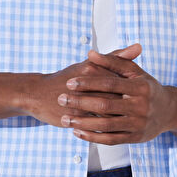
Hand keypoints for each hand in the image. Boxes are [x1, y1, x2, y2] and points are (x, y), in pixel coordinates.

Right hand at [24, 44, 141, 126]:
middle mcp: (87, 84)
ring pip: (107, 112)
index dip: (131, 88)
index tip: (138, 95)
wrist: (37, 93)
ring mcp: (81, 101)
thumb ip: (116, 57)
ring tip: (126, 121)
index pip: (120, 79)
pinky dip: (105, 128)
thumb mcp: (89, 65)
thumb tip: (139, 47)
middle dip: (127, 105)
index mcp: (92, 69)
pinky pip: (96, 124)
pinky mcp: (75, 116)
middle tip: (137, 111)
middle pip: (116, 96)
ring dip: (118, 118)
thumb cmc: (66, 77)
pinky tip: (112, 129)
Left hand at [57, 44, 176, 143]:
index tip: (69, 83)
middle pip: (105, 105)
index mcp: (140, 87)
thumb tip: (90, 54)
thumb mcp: (134, 72)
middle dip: (81, 102)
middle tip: (61, 99)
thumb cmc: (146, 87)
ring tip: (65, 119)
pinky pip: (111, 139)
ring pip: (106, 125)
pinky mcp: (136, 138)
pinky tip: (77, 132)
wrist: (170, 111)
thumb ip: (113, 61)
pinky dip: (92, 137)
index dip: (88, 83)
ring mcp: (139, 124)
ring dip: (83, 123)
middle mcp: (141, 106)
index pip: (109, 84)